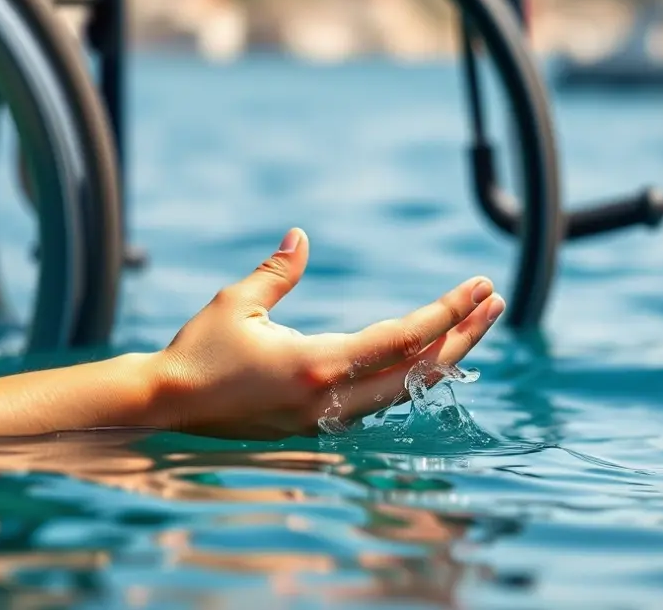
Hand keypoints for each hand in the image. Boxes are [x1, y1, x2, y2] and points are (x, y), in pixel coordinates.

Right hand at [151, 228, 504, 439]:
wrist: (166, 409)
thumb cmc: (198, 352)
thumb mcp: (236, 303)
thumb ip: (277, 271)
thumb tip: (301, 235)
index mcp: (318, 364)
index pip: (404, 340)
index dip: (447, 314)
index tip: (479, 288)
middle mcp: (332, 399)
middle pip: (421, 371)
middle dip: (465, 335)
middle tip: (496, 302)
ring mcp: (327, 419)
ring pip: (407, 391)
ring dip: (445, 357)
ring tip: (475, 324)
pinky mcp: (318, 428)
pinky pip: (382, 403)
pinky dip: (414, 378)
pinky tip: (429, 357)